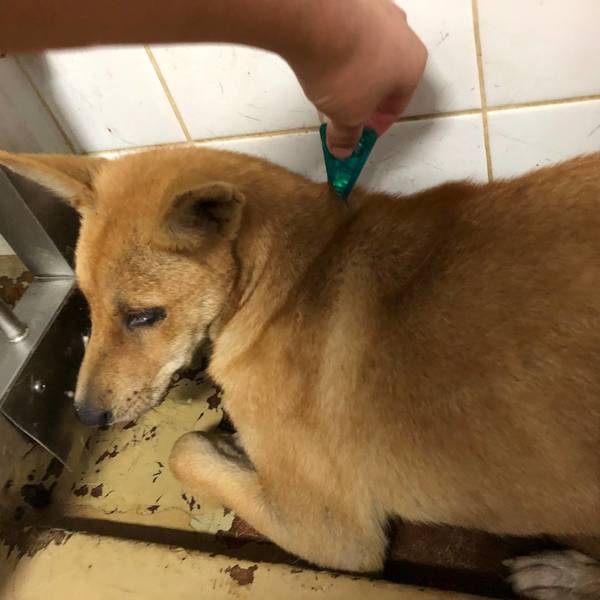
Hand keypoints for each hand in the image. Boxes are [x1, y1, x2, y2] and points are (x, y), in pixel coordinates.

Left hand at [291, 1, 426, 157]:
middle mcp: (402, 34)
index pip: (396, 106)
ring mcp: (378, 11)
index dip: (374, 126)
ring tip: (326, 86)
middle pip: (383, 77)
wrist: (316, 19)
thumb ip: (348, 136)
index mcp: (413, 65)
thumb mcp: (347, 116)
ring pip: (366, 53)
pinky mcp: (352, 1)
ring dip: (350, 73)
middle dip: (363, 99)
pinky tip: (320, 58)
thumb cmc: (346, 68)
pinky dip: (337, 48)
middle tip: (341, 114)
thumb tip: (344, 149)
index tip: (358, 135)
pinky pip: (346, 33)